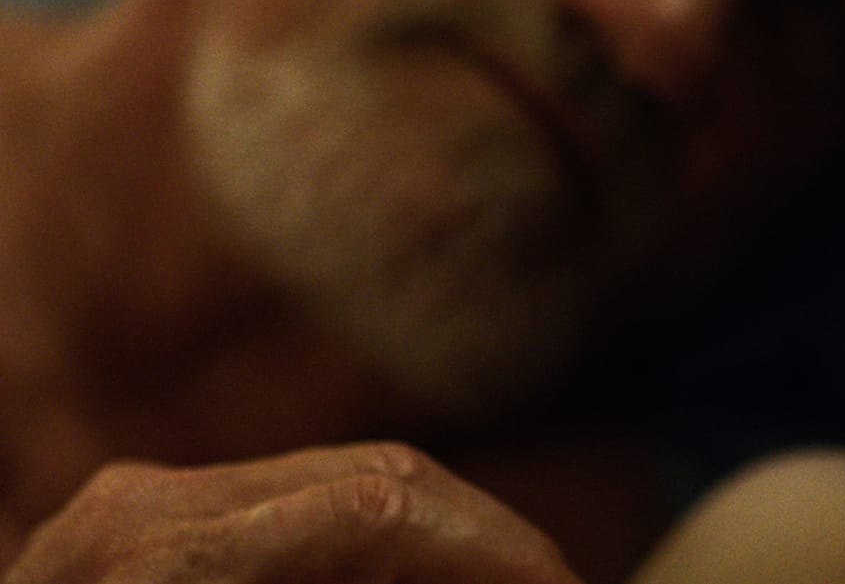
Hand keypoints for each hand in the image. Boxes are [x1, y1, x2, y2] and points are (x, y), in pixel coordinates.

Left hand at [4, 443, 583, 583]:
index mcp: (163, 555)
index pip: (384, 503)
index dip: (502, 552)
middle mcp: (150, 503)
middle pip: (383, 480)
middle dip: (489, 549)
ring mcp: (139, 509)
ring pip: (352, 492)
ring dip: (440, 557)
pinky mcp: (143, 530)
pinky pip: (300, 523)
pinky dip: (374, 567)